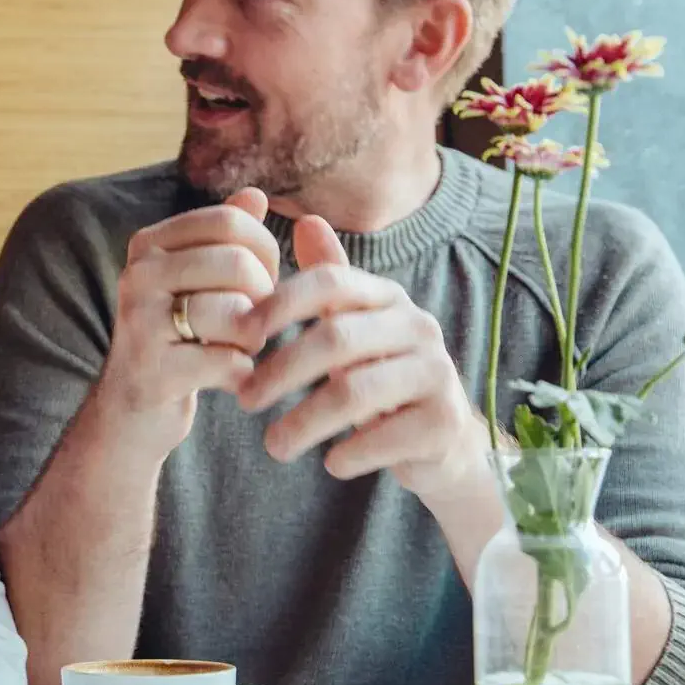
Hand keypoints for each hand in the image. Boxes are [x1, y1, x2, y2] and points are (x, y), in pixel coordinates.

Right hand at [91, 188, 280, 454]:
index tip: (258, 283)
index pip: (231, 221)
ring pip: (237, 315)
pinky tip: (226, 378)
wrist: (131, 410)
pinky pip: (229, 363)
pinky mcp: (153, 372)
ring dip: (252, 340)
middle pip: (239, 265)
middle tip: (249, 324)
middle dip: (262, 300)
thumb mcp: (196, 282)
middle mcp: (138, 275)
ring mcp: (140, 323)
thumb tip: (255, 195)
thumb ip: (225, 238)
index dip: (264, 253)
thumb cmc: (175, 340)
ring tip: (235, 350)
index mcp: (149, 244)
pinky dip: (241, 375)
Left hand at [240, 217, 485, 503]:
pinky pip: (384, 436)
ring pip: (354, 391)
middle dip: (280, 371)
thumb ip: (325, 286)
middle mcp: (417, 326)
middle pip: (335, 338)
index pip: (328, 282)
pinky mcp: (444, 421)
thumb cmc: (380, 377)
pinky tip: (329, 464)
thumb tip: (306, 220)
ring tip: (273, 445)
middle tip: (244, 400)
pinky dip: (348, 453)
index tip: (239, 336)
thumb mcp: (352, 328)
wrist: (440, 440)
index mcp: (386, 297)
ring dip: (304, 422)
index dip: (279, 304)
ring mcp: (436, 373)